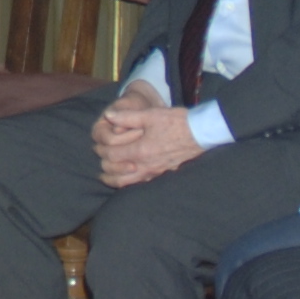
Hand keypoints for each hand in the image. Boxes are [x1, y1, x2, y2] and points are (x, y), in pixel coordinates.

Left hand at [90, 84, 206, 185]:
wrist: (201, 132)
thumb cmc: (176, 122)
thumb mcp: (150, 115)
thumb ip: (127, 117)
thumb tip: (108, 116)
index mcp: (141, 151)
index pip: (113, 156)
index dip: (102, 151)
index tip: (97, 146)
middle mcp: (147, 165)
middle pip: (117, 174)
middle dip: (105, 166)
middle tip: (100, 159)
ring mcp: (156, 172)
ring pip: (129, 183)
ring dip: (115, 179)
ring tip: (106, 176)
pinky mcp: (164, 174)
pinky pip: (142, 183)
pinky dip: (130, 182)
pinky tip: (128, 176)